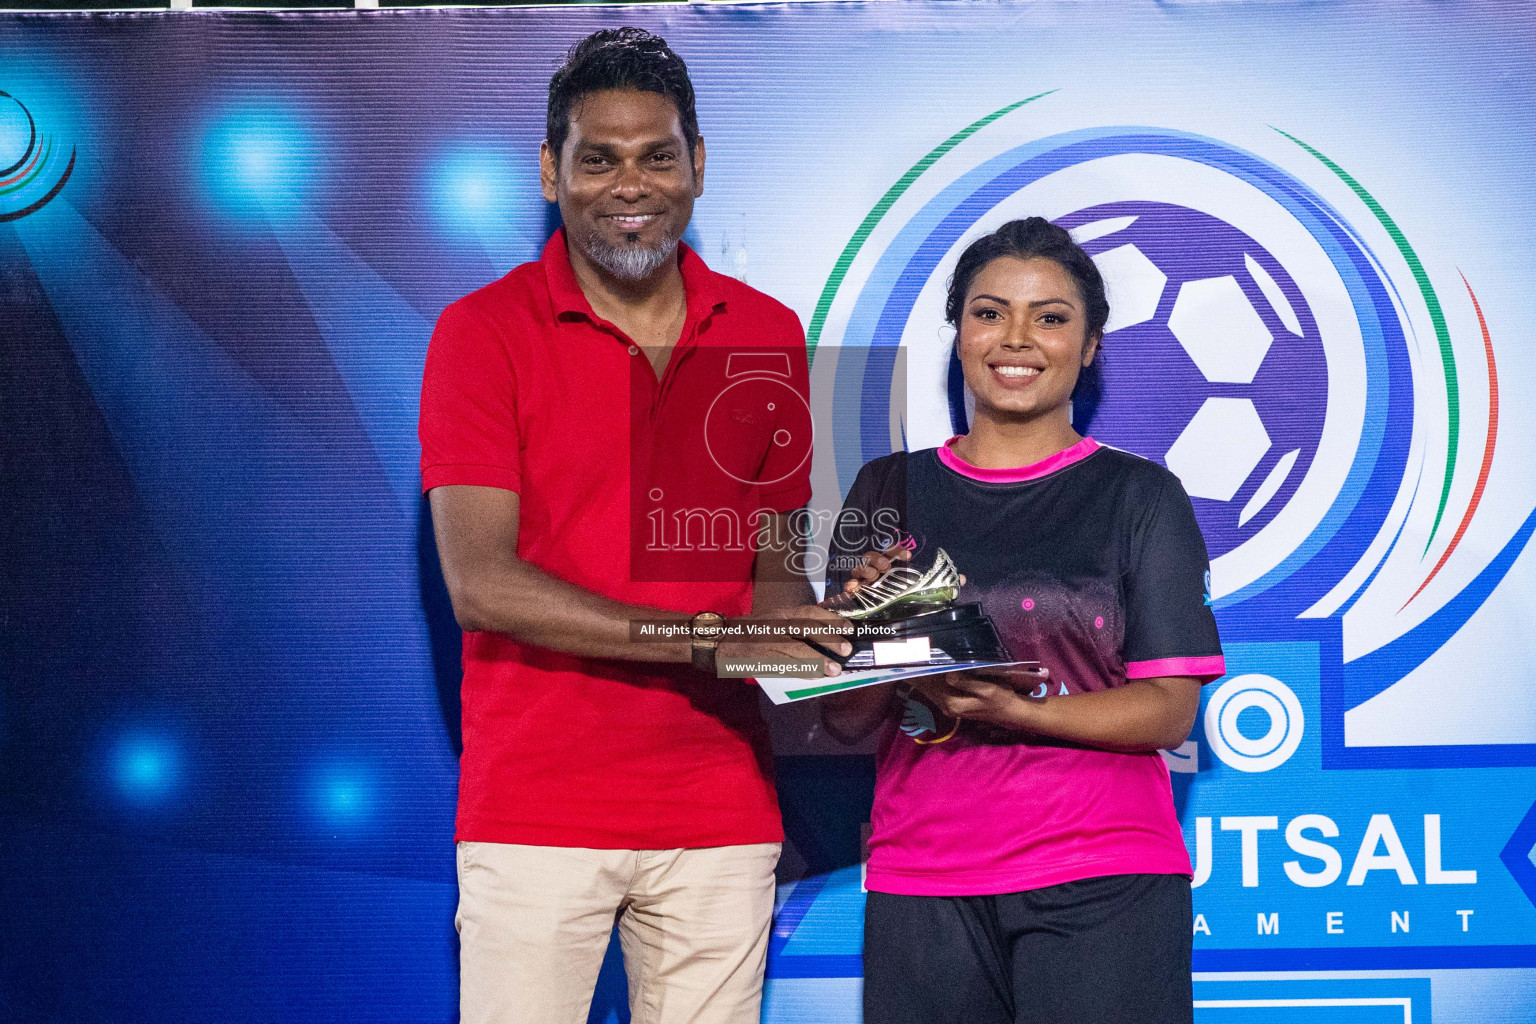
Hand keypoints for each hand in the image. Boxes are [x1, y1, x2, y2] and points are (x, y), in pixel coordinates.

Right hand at [716, 604, 852, 676]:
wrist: (719, 639)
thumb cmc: (752, 631)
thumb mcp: (774, 621)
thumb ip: (795, 627)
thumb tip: (826, 639)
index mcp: (780, 614)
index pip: (809, 612)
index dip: (830, 619)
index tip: (849, 628)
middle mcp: (775, 624)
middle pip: (805, 629)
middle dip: (828, 639)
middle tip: (846, 650)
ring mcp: (766, 642)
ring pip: (796, 649)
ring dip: (818, 660)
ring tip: (834, 670)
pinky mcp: (759, 658)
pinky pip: (783, 665)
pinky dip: (800, 670)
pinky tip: (814, 676)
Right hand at [838, 541, 964, 596]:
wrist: (895, 626)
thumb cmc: (910, 605)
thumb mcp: (928, 594)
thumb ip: (944, 585)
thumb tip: (963, 579)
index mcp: (894, 567)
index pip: (893, 552)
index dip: (898, 550)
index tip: (909, 556)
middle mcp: (878, 573)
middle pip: (872, 556)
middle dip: (878, 558)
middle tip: (887, 567)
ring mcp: (866, 583)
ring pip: (859, 568)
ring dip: (865, 570)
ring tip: (874, 577)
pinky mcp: (857, 595)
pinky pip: (850, 585)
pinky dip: (851, 584)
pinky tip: (854, 588)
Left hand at [911, 667, 1047, 728]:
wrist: (1009, 712)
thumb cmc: (1000, 698)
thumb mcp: (986, 689)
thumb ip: (966, 683)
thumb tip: (949, 675)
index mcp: (952, 702)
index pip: (930, 684)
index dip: (919, 672)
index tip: (908, 659)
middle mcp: (946, 706)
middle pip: (925, 687)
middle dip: (915, 673)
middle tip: (902, 657)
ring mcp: (948, 706)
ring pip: (928, 689)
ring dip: (919, 677)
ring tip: (908, 662)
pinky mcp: (952, 703)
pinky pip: (935, 691)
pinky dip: (927, 681)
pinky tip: (923, 672)